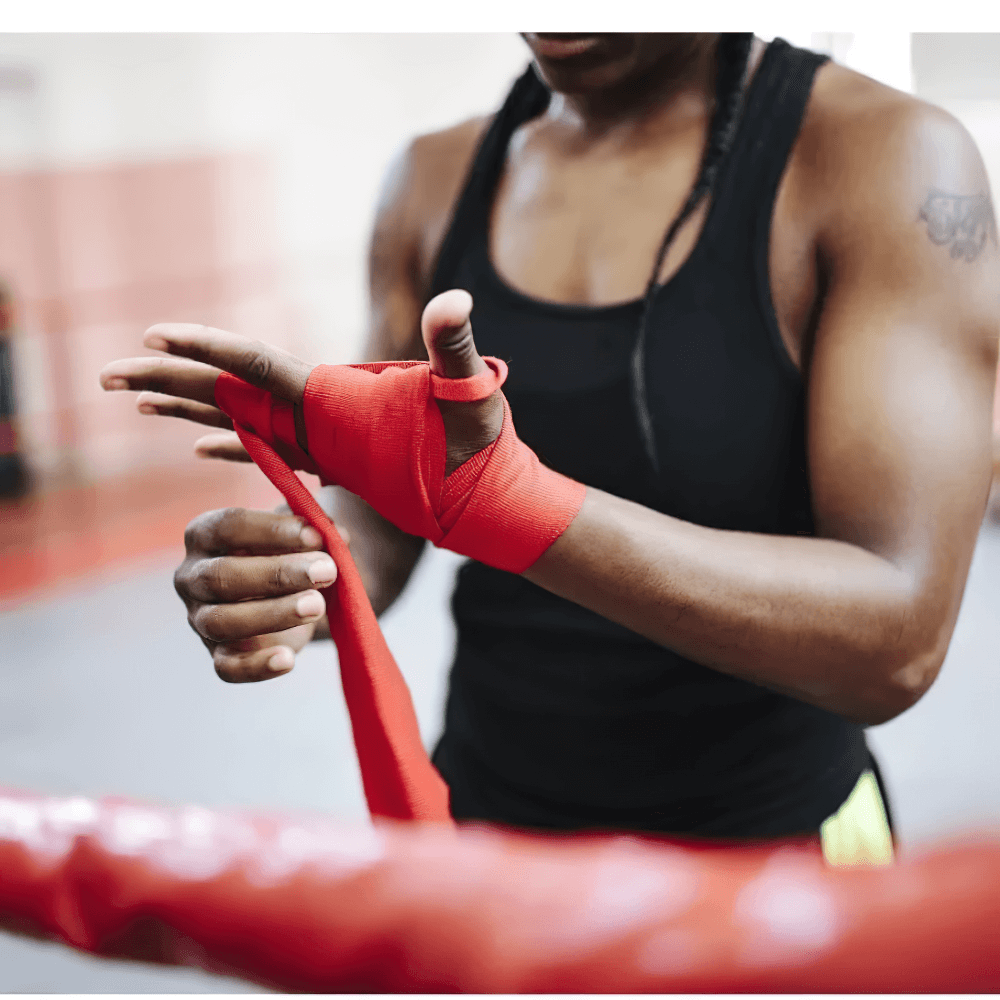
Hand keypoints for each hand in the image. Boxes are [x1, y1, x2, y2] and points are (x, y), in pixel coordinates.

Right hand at [99, 289, 501, 476]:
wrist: (495, 493)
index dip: (208, 347)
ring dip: (186, 405)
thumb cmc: (484, 448)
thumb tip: (454, 298)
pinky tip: (200, 444)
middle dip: (171, 376)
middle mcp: (321, 405)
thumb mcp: (470, 395)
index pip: (260, 362)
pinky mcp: (331, 458)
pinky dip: (229, 443)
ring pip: (238, 413)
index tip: (158, 335)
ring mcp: (323, 432)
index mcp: (336, 390)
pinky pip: (265, 448)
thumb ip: (455, 347)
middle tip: (108, 372)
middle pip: (231, 383)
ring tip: (133, 398)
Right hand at [172, 506, 342, 681]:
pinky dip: (257, 667)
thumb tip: (337, 536)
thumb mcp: (301, 534)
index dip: (272, 530)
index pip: (228, 526)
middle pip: (222, 575)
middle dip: (277, 573)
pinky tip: (288, 660)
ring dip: (274, 613)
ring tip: (318, 605)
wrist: (292, 595)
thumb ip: (316, 529)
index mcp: (204, 534)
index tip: (316, 536)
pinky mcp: (219, 654)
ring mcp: (200, 619)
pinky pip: (227, 668)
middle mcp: (192, 576)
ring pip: (223, 621)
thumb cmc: (290, 552)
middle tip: (326, 571)